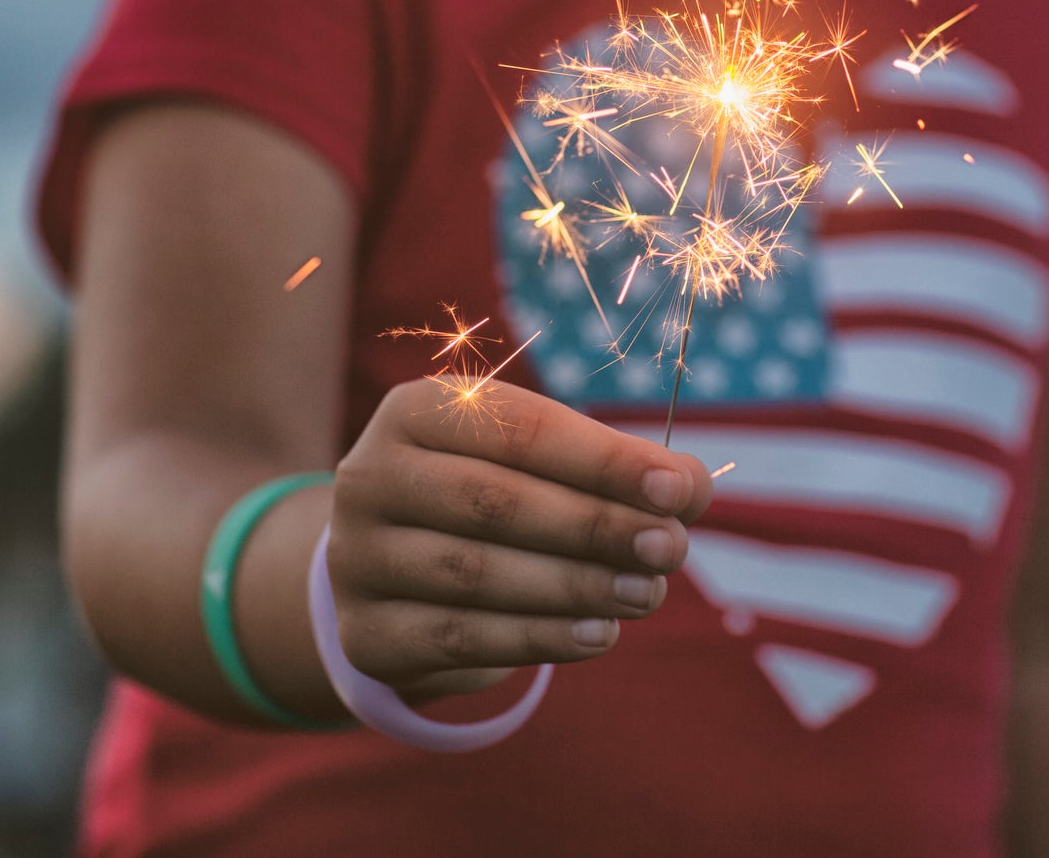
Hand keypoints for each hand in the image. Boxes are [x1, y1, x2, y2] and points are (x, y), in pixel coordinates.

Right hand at [327, 378, 711, 701]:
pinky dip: (539, 639)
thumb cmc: (495, 498)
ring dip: (577, 586)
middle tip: (671, 548)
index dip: (605, 460)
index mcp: (418, 410)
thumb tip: (691, 489)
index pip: (521, 429)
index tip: (679, 488)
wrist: (396, 574)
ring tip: (648, 594)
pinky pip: (460, 637)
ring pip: (477, 574)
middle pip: (496, 502)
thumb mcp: (545, 466)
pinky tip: (599, 635)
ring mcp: (356, 558)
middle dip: (597, 526)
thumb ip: (618, 471)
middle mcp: (371, 476)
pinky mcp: (366, 633)